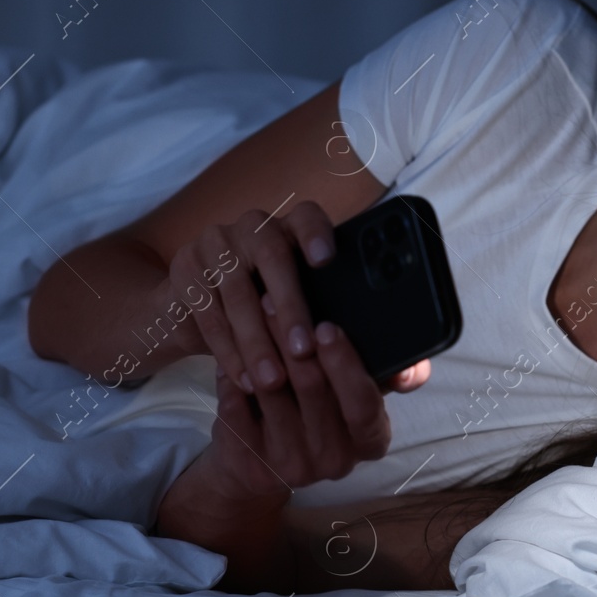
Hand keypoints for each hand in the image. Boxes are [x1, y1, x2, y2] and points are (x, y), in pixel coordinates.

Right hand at [164, 202, 434, 397]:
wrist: (189, 317)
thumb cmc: (271, 324)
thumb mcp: (314, 329)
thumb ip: (362, 346)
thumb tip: (413, 374)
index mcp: (293, 232)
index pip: (307, 215)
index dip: (317, 232)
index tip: (325, 260)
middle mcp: (254, 227)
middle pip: (272, 252)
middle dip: (290, 304)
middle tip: (304, 350)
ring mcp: (214, 243)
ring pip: (236, 288)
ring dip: (256, 338)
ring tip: (272, 381)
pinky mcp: (183, 268)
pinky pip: (205, 310)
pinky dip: (226, 349)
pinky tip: (242, 377)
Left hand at [200, 319, 411, 500]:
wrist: (262, 469)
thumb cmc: (316, 416)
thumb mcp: (355, 397)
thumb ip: (384, 374)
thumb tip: (414, 361)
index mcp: (370, 439)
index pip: (364, 403)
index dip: (345, 365)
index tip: (327, 328)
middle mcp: (336, 460)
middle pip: (313, 388)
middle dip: (293, 337)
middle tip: (277, 300)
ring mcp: (293, 467)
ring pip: (273, 391)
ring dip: (260, 346)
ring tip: (252, 313)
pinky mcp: (254, 467)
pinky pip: (237, 410)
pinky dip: (232, 376)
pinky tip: (230, 352)